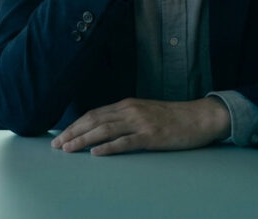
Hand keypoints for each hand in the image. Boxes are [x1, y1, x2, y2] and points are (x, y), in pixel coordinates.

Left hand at [51, 97, 229, 155]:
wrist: (200, 117)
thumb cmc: (173, 117)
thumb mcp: (144, 112)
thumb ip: (125, 118)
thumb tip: (103, 128)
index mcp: (126, 105)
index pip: (93, 114)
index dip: (75, 125)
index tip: (61, 136)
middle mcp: (129, 111)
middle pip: (94, 121)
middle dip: (73, 133)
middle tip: (57, 146)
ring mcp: (140, 123)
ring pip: (105, 130)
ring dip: (84, 140)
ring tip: (69, 149)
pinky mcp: (151, 136)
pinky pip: (126, 142)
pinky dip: (109, 147)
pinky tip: (96, 153)